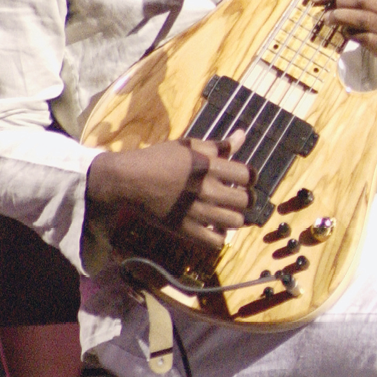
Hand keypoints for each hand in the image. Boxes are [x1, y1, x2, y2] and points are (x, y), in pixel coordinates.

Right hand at [87, 135, 252, 249]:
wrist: (126, 180)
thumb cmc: (158, 159)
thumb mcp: (189, 146)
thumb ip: (219, 145)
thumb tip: (243, 134)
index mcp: (208, 166)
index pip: (248, 176)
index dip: (250, 178)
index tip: (243, 179)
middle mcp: (205, 189)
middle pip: (245, 200)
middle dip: (246, 198)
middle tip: (238, 197)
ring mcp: (194, 211)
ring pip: (235, 222)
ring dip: (235, 217)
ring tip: (228, 212)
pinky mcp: (183, 228)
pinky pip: (214, 242)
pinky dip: (220, 236)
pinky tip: (215, 228)